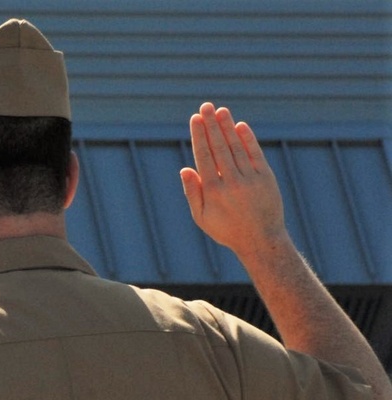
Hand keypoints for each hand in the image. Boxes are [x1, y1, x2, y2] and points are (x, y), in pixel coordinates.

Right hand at [180, 103, 286, 257]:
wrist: (261, 240)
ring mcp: (250, 178)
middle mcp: (231, 182)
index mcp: (213, 191)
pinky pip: (255, 154)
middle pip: (219, 147)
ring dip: (228, 127)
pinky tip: (240, 126)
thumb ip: (193, 193)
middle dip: (211, 125)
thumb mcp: (202, 217)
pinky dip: (247, 139)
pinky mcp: (266, 178)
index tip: (195, 119)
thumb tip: (186, 168)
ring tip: (220, 111)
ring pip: (236, 147)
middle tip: (205, 107)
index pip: (204, 156)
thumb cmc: (227, 230)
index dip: (199, 136)